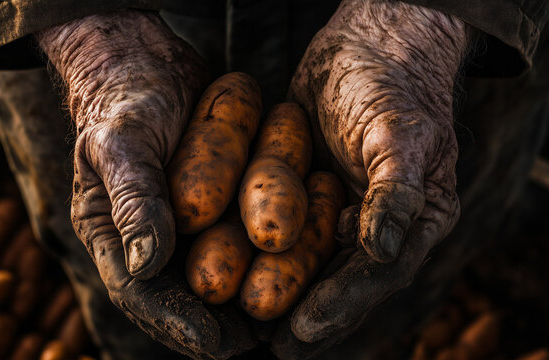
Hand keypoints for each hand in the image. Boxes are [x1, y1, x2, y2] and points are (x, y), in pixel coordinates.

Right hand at [37, 11, 254, 357]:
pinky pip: (232, 241)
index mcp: (110, 232)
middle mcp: (146, 237)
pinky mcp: (208, 205)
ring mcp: (178, 224)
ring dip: (240, 302)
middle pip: (179, 295)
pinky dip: (257, 261)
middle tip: (251, 345)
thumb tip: (147, 265)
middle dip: (213, 325)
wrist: (144, 62)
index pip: (140, 291)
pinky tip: (289, 275)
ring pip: (209, 275)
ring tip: (273, 327)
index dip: (175, 321)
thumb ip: (133, 200)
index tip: (214, 342)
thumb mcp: (120, 143)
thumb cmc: (124, 97)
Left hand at [272, 0, 472, 356]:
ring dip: (281, 293)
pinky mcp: (307, 192)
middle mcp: (377, 223)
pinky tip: (238, 274)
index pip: (377, 274)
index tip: (302, 329)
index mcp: (414, 218)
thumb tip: (381, 250)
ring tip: (248, 327)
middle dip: (307, 314)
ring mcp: (341, 209)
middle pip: (342, 281)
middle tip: (271, 348)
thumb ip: (398, 192)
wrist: (365, 42)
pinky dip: (264, 254)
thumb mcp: (401, 134)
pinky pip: (286, 230)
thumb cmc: (392, 83)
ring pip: (309, 261)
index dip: (341, 303)